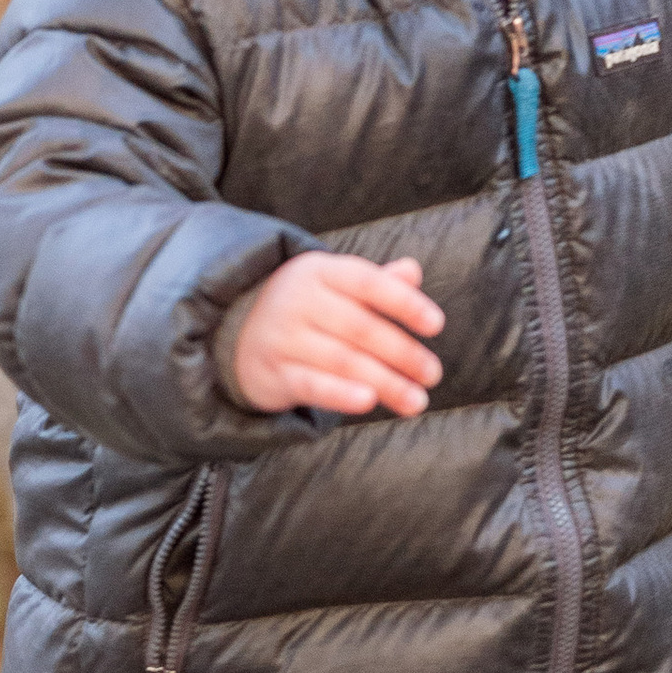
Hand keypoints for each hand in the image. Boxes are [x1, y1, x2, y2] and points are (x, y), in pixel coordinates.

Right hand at [227, 251, 446, 417]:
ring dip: (386, 383)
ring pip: (343, 360)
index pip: (368, 282)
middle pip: (360, 327)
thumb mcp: (336, 286)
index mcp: (320, 271)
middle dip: (403, 353)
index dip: (404, 302)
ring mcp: (283, 337)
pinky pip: (312, 385)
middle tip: (433, 375)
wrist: (234, 330)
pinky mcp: (273, 373)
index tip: (436, 325)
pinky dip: (341, 394)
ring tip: (417, 401)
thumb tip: (413, 271)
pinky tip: (369, 402)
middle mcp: (299, 300)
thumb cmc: (306, 307)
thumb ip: (377, 282)